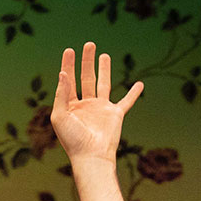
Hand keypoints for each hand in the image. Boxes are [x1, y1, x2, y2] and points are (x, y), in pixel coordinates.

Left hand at [50, 41, 142, 163]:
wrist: (91, 156)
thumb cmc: (72, 140)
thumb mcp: (60, 116)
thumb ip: (61, 94)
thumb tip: (63, 73)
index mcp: (70, 106)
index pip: (69, 80)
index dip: (68, 65)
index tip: (69, 50)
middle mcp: (86, 105)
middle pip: (86, 77)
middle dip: (87, 61)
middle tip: (89, 44)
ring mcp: (101, 109)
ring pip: (103, 83)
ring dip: (104, 69)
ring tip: (104, 55)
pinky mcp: (115, 114)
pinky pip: (126, 101)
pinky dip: (134, 93)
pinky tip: (140, 84)